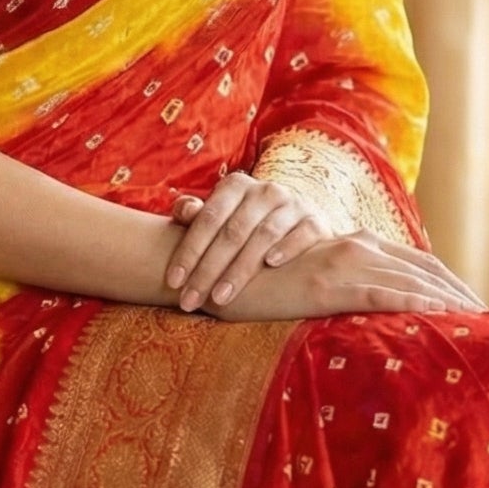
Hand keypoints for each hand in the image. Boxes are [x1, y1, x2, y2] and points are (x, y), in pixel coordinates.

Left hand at [162, 172, 336, 310]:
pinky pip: (302, 233)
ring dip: (240, 269)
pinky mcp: (315, 221)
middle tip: (191, 300)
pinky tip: (271, 265)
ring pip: (263, 236)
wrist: (298, 226)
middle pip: (232, 232)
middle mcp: (265, 191)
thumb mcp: (222, 217)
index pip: (208, 219)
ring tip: (221, 298)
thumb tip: (183, 211)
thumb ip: (198, 216)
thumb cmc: (247, 226)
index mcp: (236, 186)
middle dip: (208, 270)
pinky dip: (287, 247)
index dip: (189, 251)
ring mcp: (293, 205)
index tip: (173, 282)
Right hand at [205, 230, 486, 322]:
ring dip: (452, 302)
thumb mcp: (308, 283)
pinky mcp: (328, 282)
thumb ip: (341, 288)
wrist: (215, 269)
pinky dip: (416, 304)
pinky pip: (382, 294)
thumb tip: (367, 311)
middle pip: (427, 270)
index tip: (480, 308)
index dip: (452, 284)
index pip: (419, 264)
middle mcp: (359, 246)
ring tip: (483, 324)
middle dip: (463, 295)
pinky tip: (442, 316)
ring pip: (413, 281)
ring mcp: (345, 261)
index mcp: (358, 245)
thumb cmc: (260, 283)